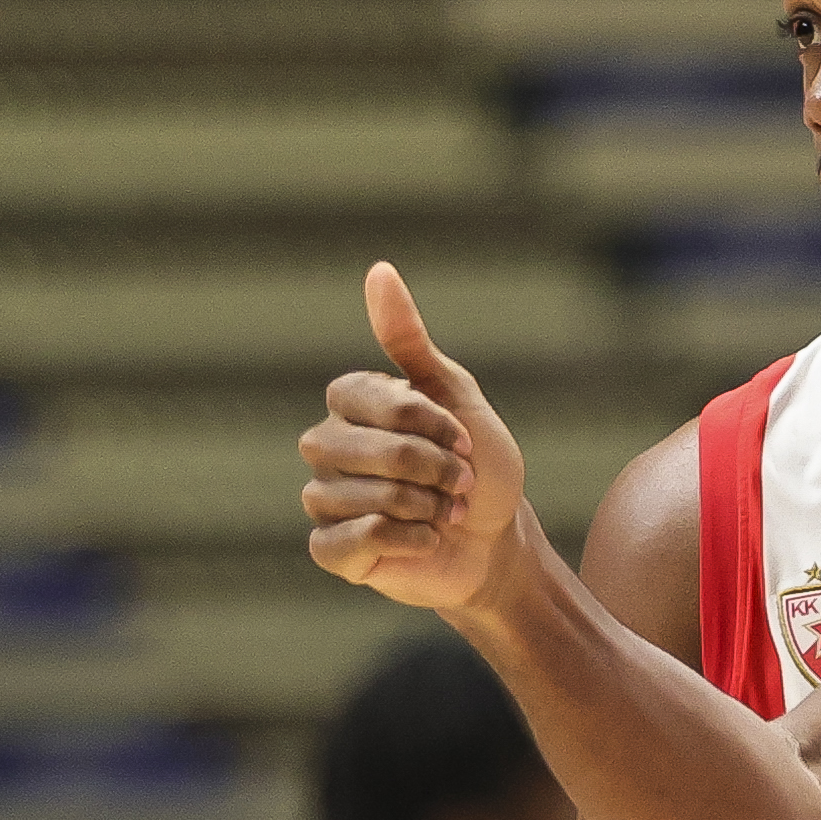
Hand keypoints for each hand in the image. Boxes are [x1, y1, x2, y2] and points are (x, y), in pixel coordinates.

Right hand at [301, 263, 531, 610]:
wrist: (498, 539)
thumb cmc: (479, 467)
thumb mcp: (457, 395)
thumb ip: (410, 340)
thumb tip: (379, 270)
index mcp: (352, 405)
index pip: (369, 398)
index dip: (427, 422)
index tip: (463, 438)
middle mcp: (327, 446)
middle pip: (367, 450)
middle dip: (432, 468)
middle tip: (459, 482)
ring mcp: (323, 498)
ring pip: (363, 497)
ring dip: (425, 507)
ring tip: (444, 512)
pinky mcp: (330, 548)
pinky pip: (348, 540)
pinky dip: (403, 541)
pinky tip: (422, 541)